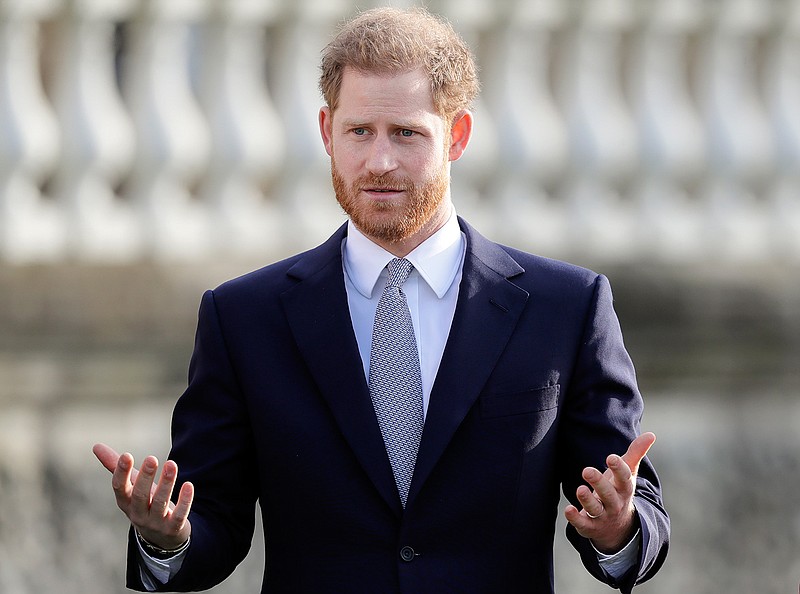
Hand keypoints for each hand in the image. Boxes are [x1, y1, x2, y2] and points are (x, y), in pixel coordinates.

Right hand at [93, 443, 192, 550]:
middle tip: (151, 458)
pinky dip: (184, 501)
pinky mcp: (173, 528)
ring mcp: (155, 523)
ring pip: (160, 503)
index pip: (119, 488)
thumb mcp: (131, 486)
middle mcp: (138, 514)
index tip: (126, 455)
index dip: (121, 473)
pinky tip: (188, 485)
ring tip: (171, 464)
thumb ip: (116, 467)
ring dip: (166, 484)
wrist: (161, 536)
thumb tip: (96, 446)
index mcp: (126, 502)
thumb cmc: (144, 502)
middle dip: (145, 478)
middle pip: (140, 496)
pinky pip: (179, 515)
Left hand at [564, 432, 655, 553]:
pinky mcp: (590, 527)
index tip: (611, 457)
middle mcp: (615, 503)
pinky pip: (583, 524)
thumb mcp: (628, 473)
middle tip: (587, 470)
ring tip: (580, 489)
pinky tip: (568, 510)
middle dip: (598, 483)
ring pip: (595, 509)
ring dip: (587, 500)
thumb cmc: (619, 490)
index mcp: (624, 489)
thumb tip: (651, 434)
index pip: (624, 478)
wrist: (618, 527)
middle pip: (608, 494)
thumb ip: (636, 453)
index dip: (619, 468)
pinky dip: (575, 518)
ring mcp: (603, 516)